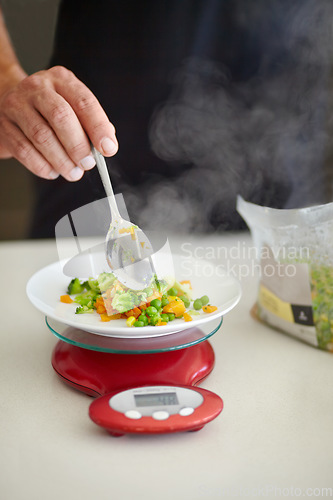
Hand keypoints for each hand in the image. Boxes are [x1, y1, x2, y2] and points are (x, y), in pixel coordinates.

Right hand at [0, 65, 117, 180]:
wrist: (9, 101)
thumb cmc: (49, 108)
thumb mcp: (72, 106)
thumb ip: (91, 124)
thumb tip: (106, 145)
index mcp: (61, 79)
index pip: (84, 102)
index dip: (98, 127)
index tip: (108, 148)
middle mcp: (37, 88)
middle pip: (61, 117)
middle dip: (78, 146)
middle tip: (87, 164)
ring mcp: (17, 105)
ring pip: (42, 136)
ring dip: (61, 160)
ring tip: (73, 172)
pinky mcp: (4, 126)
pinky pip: (24, 150)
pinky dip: (42, 166)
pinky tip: (53, 171)